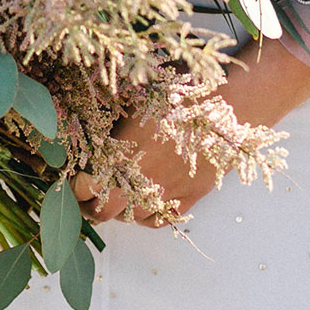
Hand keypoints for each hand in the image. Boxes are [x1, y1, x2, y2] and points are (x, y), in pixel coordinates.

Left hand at [71, 38, 309, 226]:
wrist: (234, 105)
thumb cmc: (186, 90)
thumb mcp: (143, 93)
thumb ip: (115, 108)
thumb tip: (89, 106)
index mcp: (123, 150)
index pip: (86, 185)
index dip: (76, 186)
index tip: (75, 179)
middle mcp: (141, 177)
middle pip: (105, 210)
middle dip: (92, 206)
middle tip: (88, 198)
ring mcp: (167, 190)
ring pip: (133, 218)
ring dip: (121, 211)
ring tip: (116, 201)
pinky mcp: (191, 195)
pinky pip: (164, 219)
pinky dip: (151, 217)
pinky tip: (147, 207)